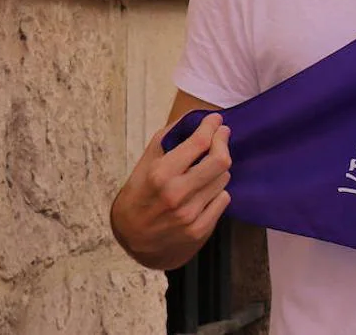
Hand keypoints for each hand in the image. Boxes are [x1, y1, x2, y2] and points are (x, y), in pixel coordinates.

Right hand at [111, 113, 232, 269]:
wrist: (132, 237)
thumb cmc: (139, 194)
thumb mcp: (146, 161)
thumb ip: (169, 137)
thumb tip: (194, 117)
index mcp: (160, 174)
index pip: (200, 142)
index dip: (212, 126)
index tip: (216, 120)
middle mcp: (176, 194)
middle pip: (220, 160)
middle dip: (223, 142)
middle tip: (222, 135)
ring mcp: (189, 214)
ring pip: (224, 179)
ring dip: (218, 169)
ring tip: (207, 167)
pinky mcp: (199, 229)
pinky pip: (223, 199)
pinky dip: (218, 191)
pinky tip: (206, 190)